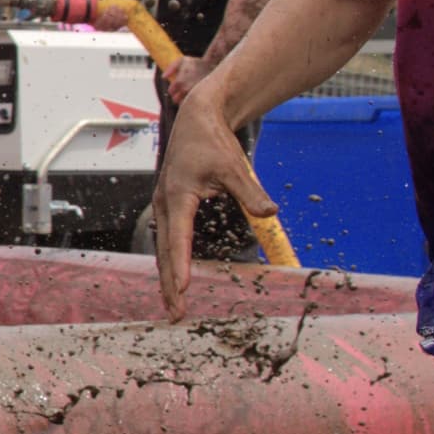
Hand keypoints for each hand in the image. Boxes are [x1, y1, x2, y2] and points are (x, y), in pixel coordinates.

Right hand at [149, 86, 275, 315]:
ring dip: (167, 278)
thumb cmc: (212, 141)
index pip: (179, 238)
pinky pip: (166, 241)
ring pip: (162, 250)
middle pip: (165, 252)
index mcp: (178, 196)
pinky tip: (174, 278)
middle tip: (176, 313)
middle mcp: (165, 204)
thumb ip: (251, 192)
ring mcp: (164, 206)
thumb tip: (270, 213)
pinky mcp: (168, 207)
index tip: (183, 289)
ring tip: (173, 304)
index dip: (181, 266)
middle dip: (170, 284)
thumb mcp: (234, 166)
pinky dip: (169, 262)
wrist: (197, 119)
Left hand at [164, 55, 208, 109]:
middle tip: (182, 91)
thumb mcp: (183, 60)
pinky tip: (196, 97)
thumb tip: (164, 77)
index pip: (171, 91)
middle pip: (176, 99)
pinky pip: (193, 105)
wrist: (216, 68)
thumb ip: (171, 67)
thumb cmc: (198, 63)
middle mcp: (186, 90)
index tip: (176, 87)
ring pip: (183, 103)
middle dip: (177, 96)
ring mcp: (194, 95)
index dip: (173, 89)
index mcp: (180, 81)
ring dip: (184, 100)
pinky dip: (192, 103)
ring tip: (189, 94)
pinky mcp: (202, 99)